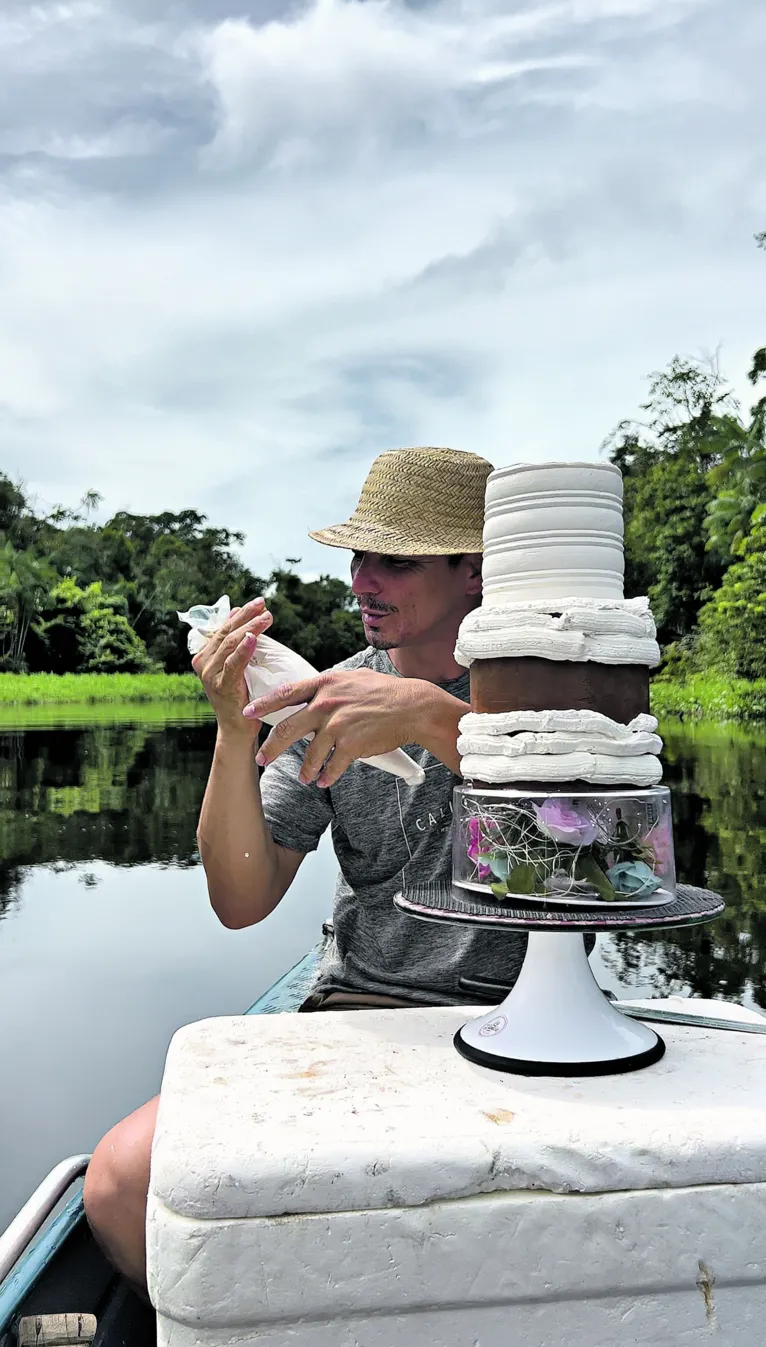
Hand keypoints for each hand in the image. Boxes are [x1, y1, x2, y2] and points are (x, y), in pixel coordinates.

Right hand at [192, 598, 272, 737]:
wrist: (238, 727)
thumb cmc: (242, 695)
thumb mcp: (237, 666)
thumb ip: (235, 644)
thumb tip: (238, 613)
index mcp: (205, 656)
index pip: (223, 628)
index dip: (241, 614)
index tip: (258, 603)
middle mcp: (203, 663)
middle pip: (226, 632)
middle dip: (247, 616)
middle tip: (264, 605)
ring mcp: (210, 675)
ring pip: (230, 644)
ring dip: (250, 628)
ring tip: (267, 618)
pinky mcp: (221, 686)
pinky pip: (233, 663)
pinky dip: (244, 649)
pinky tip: (254, 637)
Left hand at [245, 668, 425, 785]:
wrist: (411, 707)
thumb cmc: (384, 690)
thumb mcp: (352, 678)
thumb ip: (330, 685)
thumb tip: (315, 691)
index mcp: (324, 684)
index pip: (286, 694)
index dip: (264, 704)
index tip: (247, 712)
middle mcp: (326, 704)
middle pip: (288, 729)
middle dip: (271, 747)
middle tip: (261, 758)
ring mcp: (337, 725)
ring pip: (310, 754)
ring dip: (306, 770)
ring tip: (305, 778)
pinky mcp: (350, 745)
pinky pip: (332, 766)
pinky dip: (327, 776)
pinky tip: (325, 781)